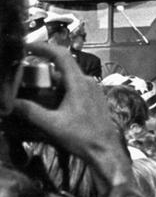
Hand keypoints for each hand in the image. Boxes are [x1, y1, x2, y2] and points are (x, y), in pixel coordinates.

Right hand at [12, 42, 132, 190]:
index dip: (43, 47)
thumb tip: (9, 103)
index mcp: (79, 83)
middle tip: (21, 79)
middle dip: (40, 72)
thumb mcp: (52, 124)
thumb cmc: (82, 136)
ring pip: (66, 79)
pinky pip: (73, 88)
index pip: (61, 55)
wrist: (105, 149)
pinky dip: (58, 91)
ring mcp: (92, 89)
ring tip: (31, 93)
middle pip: (61, 68)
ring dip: (49, 84)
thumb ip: (30, 112)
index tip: (26, 47)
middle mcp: (87, 81)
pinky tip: (48, 103)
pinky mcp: (93, 98)